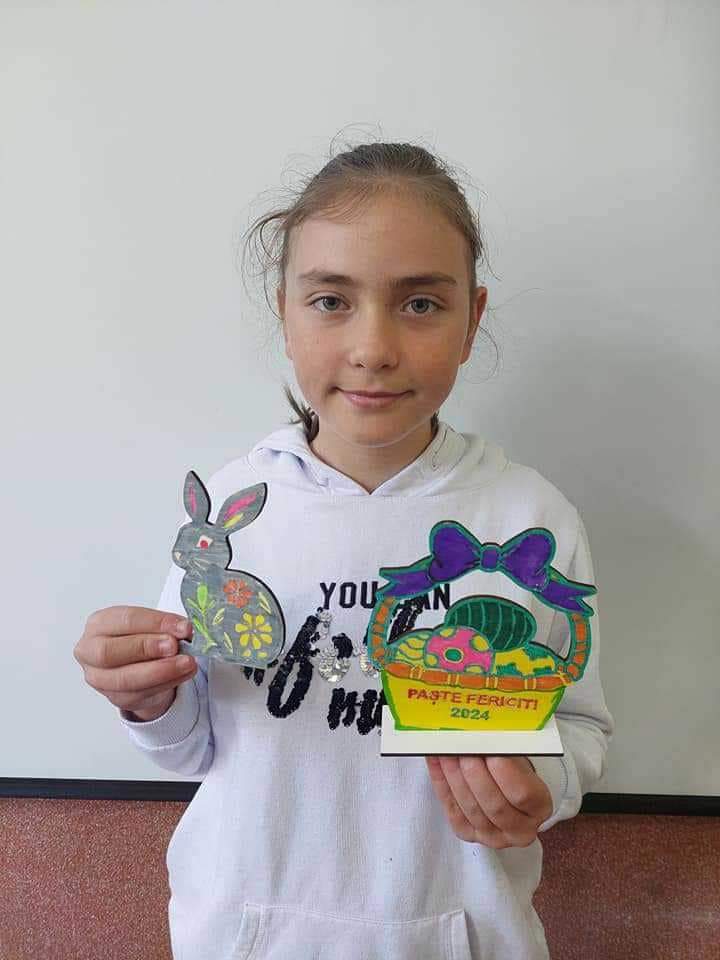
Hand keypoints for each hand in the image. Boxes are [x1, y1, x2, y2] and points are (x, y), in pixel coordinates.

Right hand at [74, 605, 196, 720]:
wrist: (142, 664)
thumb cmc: (143, 637)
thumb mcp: (151, 625)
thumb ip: (164, 627)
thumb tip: (182, 630)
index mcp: (98, 623)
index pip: (125, 620)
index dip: (155, 623)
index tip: (182, 627)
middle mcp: (90, 651)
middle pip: (110, 651)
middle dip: (146, 648)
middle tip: (175, 646)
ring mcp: (99, 678)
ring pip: (124, 679)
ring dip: (160, 671)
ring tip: (187, 663)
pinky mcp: (115, 698)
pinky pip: (139, 695)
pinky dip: (166, 684)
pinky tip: (183, 674)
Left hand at [425, 754, 552, 848]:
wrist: (506, 789)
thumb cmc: (515, 770)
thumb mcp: (520, 758)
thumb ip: (507, 749)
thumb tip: (485, 732)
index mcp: (539, 808)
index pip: (522, 793)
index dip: (504, 771)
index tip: (489, 749)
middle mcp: (519, 830)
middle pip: (493, 803)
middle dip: (474, 771)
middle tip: (462, 745)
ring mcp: (491, 836)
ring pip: (470, 806)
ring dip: (454, 774)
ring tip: (445, 749)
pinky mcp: (467, 833)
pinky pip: (451, 808)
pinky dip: (441, 781)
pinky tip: (436, 760)